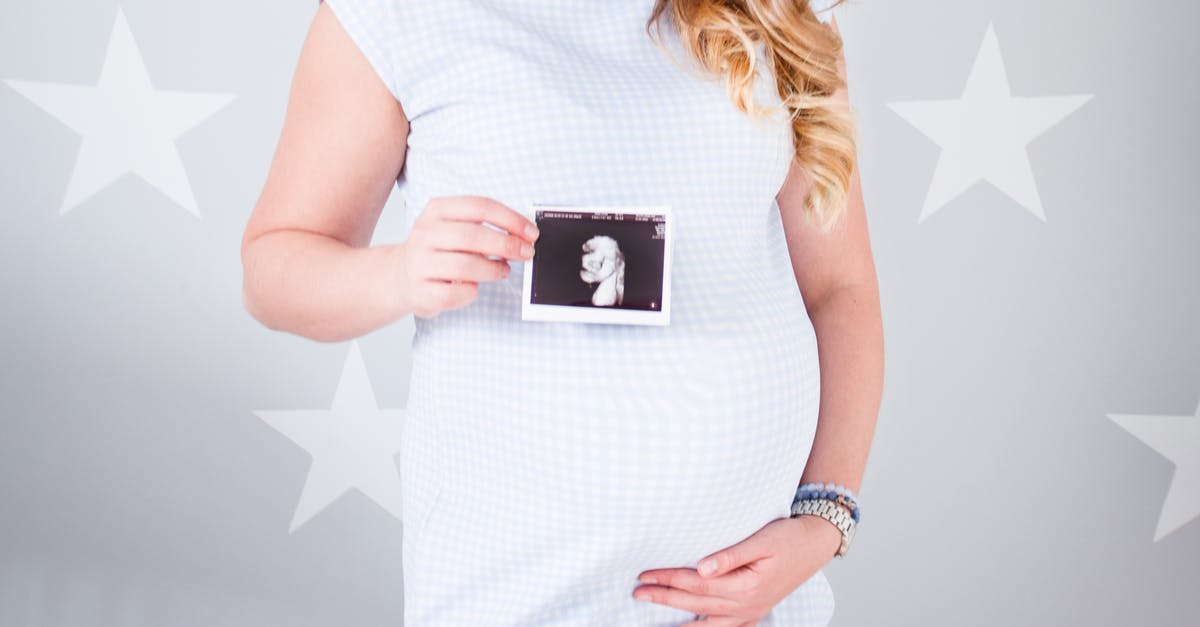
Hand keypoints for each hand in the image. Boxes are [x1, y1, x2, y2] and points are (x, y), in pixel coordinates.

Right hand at [397, 195, 538, 317]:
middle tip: (526, 253)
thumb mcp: (455, 226)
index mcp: (436, 210)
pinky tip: (474, 286)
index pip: (479, 207)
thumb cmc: (438, 249)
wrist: (401, 276)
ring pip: (466, 266)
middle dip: (507, 245)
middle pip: (473, 236)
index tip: (531, 233)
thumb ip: (485, 226)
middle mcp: (424, 234)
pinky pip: (457, 293)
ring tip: (503, 270)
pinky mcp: (421, 292)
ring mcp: (419, 263)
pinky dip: (473, 291)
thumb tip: (523, 235)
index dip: (511, 219)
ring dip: (494, 270)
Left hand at [633, 516, 840, 625]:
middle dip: (664, 596)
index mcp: (745, 587)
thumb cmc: (788, 537)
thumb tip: (701, 568)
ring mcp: (751, 613)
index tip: (645, 573)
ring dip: (677, 616)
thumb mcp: (762, 541)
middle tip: (637, 592)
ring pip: (706, 620)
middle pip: (696, 603)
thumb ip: (731, 555)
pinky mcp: (754, 612)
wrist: (815, 544)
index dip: (668, 578)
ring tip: (653, 611)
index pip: (696, 584)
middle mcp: (746, 606)